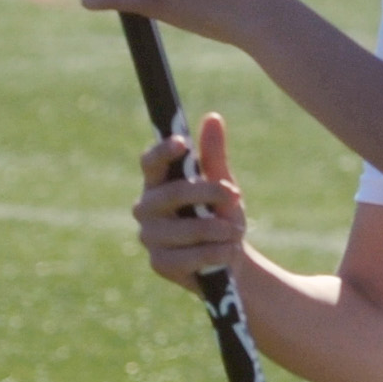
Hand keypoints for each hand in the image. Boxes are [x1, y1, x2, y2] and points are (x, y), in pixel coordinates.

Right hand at [131, 111, 247, 290]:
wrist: (229, 259)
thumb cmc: (220, 215)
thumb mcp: (222, 184)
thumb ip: (214, 155)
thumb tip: (213, 117)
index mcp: (158, 183)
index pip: (150, 163)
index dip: (163, 152)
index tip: (183, 143)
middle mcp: (146, 208)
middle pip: (173, 193)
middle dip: (209, 193)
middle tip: (236, 195)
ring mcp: (150, 237)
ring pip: (187, 228)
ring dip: (219, 229)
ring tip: (235, 232)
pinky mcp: (160, 264)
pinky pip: (192, 255)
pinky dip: (218, 252)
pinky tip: (228, 252)